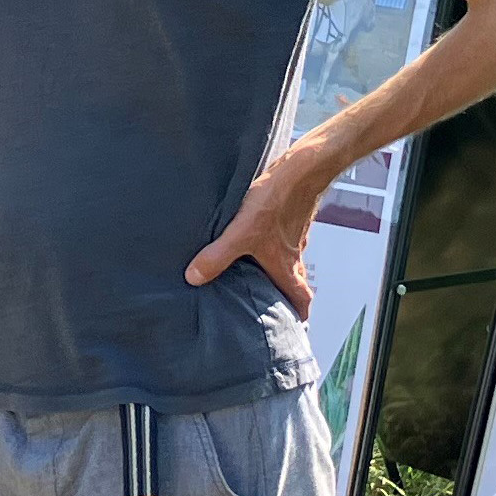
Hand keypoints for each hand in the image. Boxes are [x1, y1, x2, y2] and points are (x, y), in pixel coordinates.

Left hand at [184, 153, 327, 314]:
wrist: (302, 168)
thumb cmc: (277, 201)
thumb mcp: (241, 233)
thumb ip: (217, 256)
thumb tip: (194, 277)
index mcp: (285, 265)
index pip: (300, 299)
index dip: (298, 315)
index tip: (294, 326)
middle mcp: (293, 254)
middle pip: (295, 282)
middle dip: (285, 295)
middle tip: (271, 303)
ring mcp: (293, 234)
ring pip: (288, 260)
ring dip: (276, 269)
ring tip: (256, 273)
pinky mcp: (289, 216)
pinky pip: (283, 237)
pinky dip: (272, 244)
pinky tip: (255, 237)